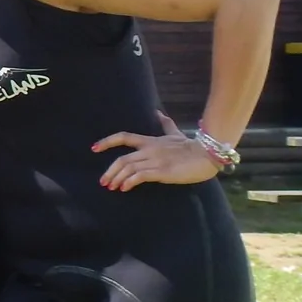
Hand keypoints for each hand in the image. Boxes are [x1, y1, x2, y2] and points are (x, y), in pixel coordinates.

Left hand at [93, 111, 221, 190]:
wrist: (208, 154)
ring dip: (117, 178)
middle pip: (122, 158)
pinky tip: (124, 188)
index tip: (94, 148)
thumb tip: (158, 112)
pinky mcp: (162, 171)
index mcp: (150, 141)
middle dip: (110, 171)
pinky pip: (140, 175)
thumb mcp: (176, 133)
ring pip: (128, 167)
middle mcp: (149, 149)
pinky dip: (129, 182)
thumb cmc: (192, 146)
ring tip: (112, 187)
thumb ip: (166, 124)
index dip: (107, 141)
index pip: (124, 137)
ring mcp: (155, 160)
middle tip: (103, 182)